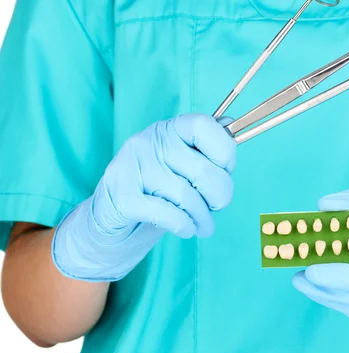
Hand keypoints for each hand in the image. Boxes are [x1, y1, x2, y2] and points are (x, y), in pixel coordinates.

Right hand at [51, 113, 235, 281]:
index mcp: (169, 128)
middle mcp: (148, 141)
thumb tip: (232, 124)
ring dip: (202, 218)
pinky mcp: (122, 196)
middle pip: (203, 170)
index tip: (225, 169)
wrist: (112, 218)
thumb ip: (207, 146)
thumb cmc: (158, 189)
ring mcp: (131, 167)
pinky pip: (168, 214)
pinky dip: (184, 225)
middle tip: (216, 207)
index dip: (224, 152)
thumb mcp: (183, 162)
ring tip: (204, 225)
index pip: (204, 126)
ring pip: (187, 196)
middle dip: (220, 196)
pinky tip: (186, 228)